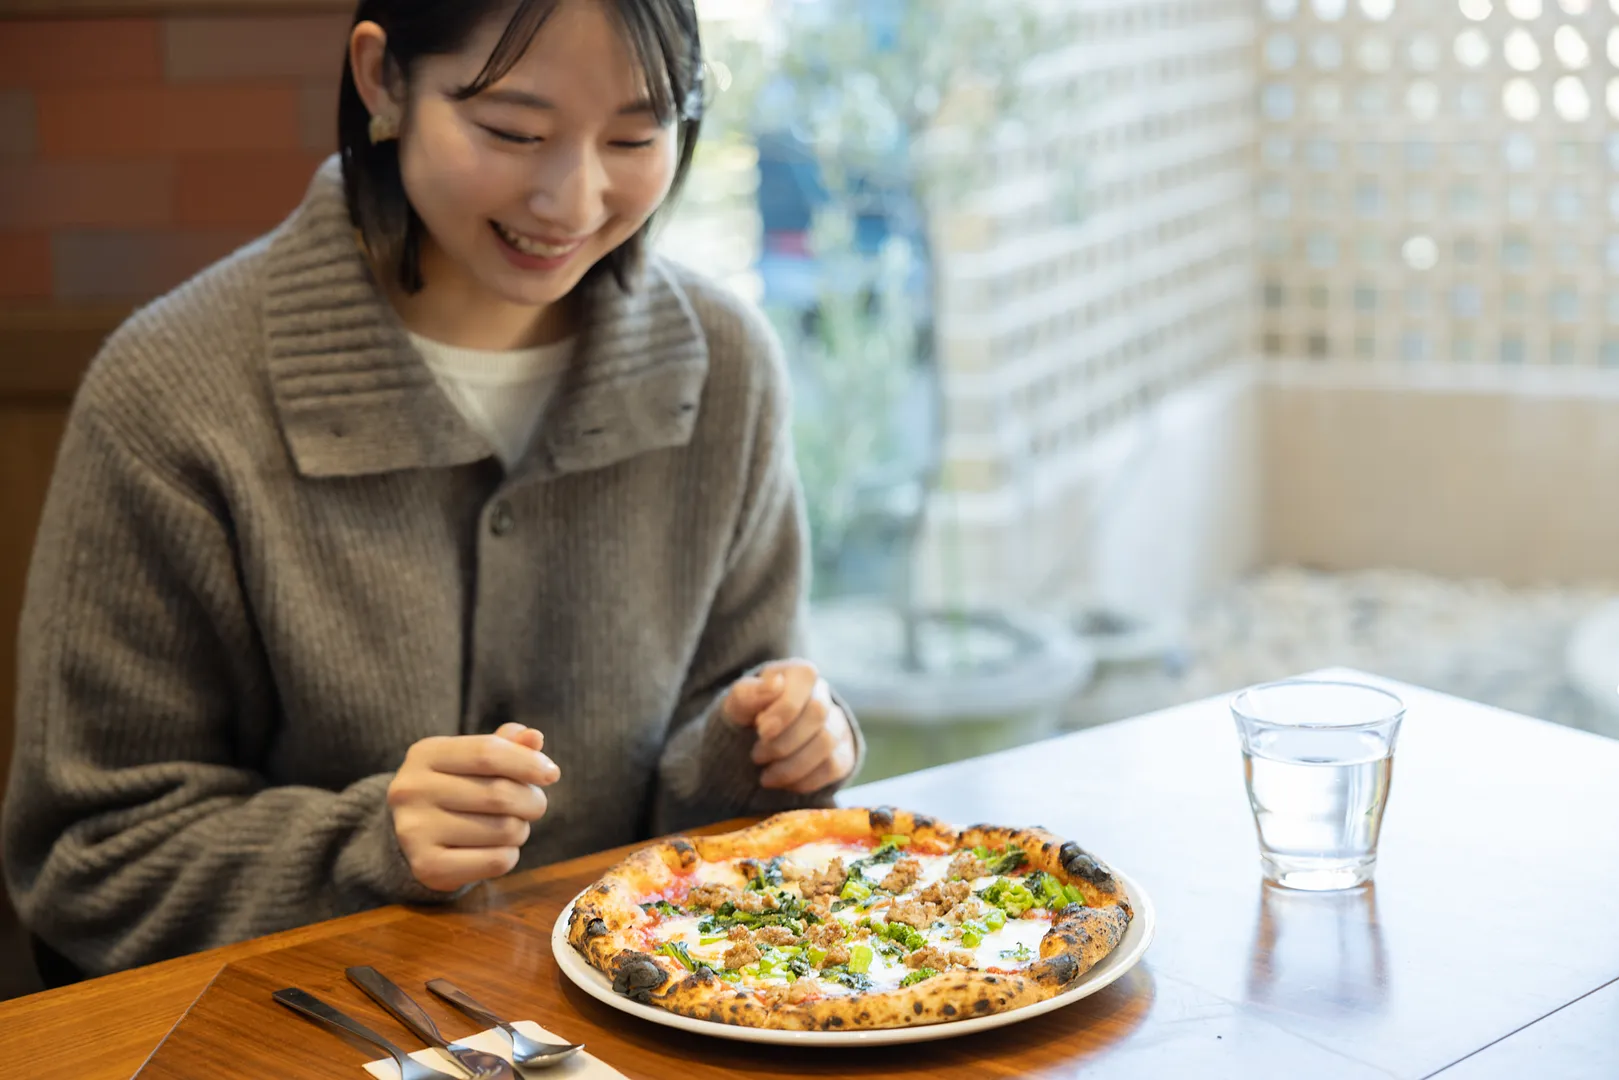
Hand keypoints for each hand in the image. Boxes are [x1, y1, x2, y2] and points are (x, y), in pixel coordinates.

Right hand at [387, 723, 559, 892]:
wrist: (415, 836)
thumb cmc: (456, 787)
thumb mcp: (473, 760)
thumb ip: (505, 745)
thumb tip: (534, 738)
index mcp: (425, 754)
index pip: (487, 752)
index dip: (528, 762)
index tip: (552, 774)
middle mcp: (412, 790)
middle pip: (499, 794)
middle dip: (531, 801)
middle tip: (533, 806)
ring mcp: (414, 831)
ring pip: (503, 829)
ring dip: (520, 830)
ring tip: (509, 826)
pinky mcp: (426, 866)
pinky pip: (496, 861)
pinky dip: (509, 855)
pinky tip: (496, 848)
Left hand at [723, 660, 856, 792]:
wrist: (754, 745)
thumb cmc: (746, 717)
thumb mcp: (736, 705)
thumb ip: (748, 693)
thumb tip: (775, 683)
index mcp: (798, 674)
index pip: (804, 682)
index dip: (784, 709)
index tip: (760, 730)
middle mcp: (822, 695)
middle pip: (817, 714)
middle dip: (783, 742)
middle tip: (756, 756)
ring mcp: (837, 724)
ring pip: (826, 743)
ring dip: (791, 766)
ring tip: (765, 775)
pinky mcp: (843, 753)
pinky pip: (834, 767)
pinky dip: (804, 781)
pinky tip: (783, 783)